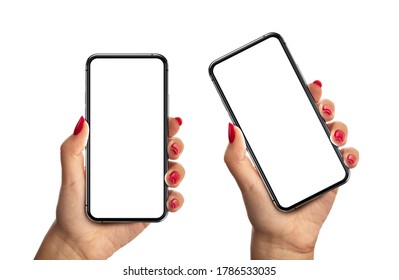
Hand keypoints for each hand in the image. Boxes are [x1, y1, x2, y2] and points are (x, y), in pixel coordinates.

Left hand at [35, 116, 184, 259]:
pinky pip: (173, 200)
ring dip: (178, 170)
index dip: (161, 125)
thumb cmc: (73, 209)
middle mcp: (139, 171)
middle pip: (166, 151)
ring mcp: (148, 190)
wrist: (79, 242)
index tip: (168, 121)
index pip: (146, 135)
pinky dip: (177, 198)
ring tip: (168, 176)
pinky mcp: (152, 209)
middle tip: (171, 148)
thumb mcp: (70, 176)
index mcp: (122, 157)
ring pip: (174, 172)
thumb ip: (71, 150)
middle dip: (175, 144)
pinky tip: (168, 199)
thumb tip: (81, 123)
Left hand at [224, 80, 358, 259]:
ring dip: (338, 126)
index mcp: (280, 144)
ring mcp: (318, 160)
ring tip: (331, 134)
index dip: (300, 96)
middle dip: (323, 105)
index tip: (305, 86)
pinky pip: (348, 157)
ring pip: (335, 132)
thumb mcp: (244, 180)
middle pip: (317, 117)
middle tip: (320, 107)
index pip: (291, 113)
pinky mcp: (332, 175)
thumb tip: (231, 127)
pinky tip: (344, 155)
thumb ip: (235, 156)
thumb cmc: (261, 208)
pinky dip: (351, 152)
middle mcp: (300, 147)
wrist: (281, 236)